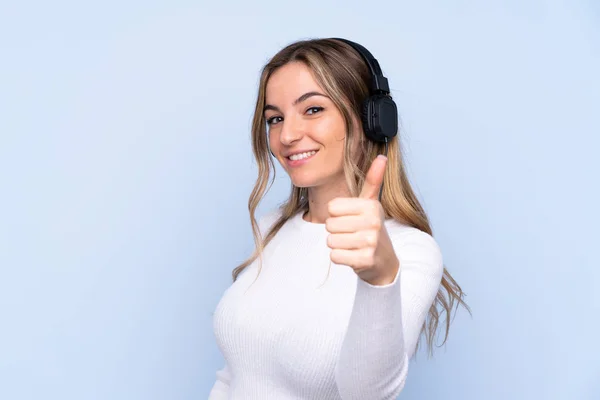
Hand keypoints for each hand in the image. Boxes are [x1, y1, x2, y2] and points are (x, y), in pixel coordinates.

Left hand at [325, 155, 399, 285]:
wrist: (384, 261)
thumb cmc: (371, 229)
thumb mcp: (372, 204)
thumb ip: (373, 181)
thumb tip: (382, 156)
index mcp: (371, 205)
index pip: (332, 207)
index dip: (337, 216)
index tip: (352, 220)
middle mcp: (373, 221)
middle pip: (329, 225)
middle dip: (337, 232)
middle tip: (353, 235)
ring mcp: (370, 241)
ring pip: (330, 241)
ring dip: (338, 245)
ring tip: (353, 245)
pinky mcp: (365, 260)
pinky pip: (335, 256)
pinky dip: (340, 258)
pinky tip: (353, 256)